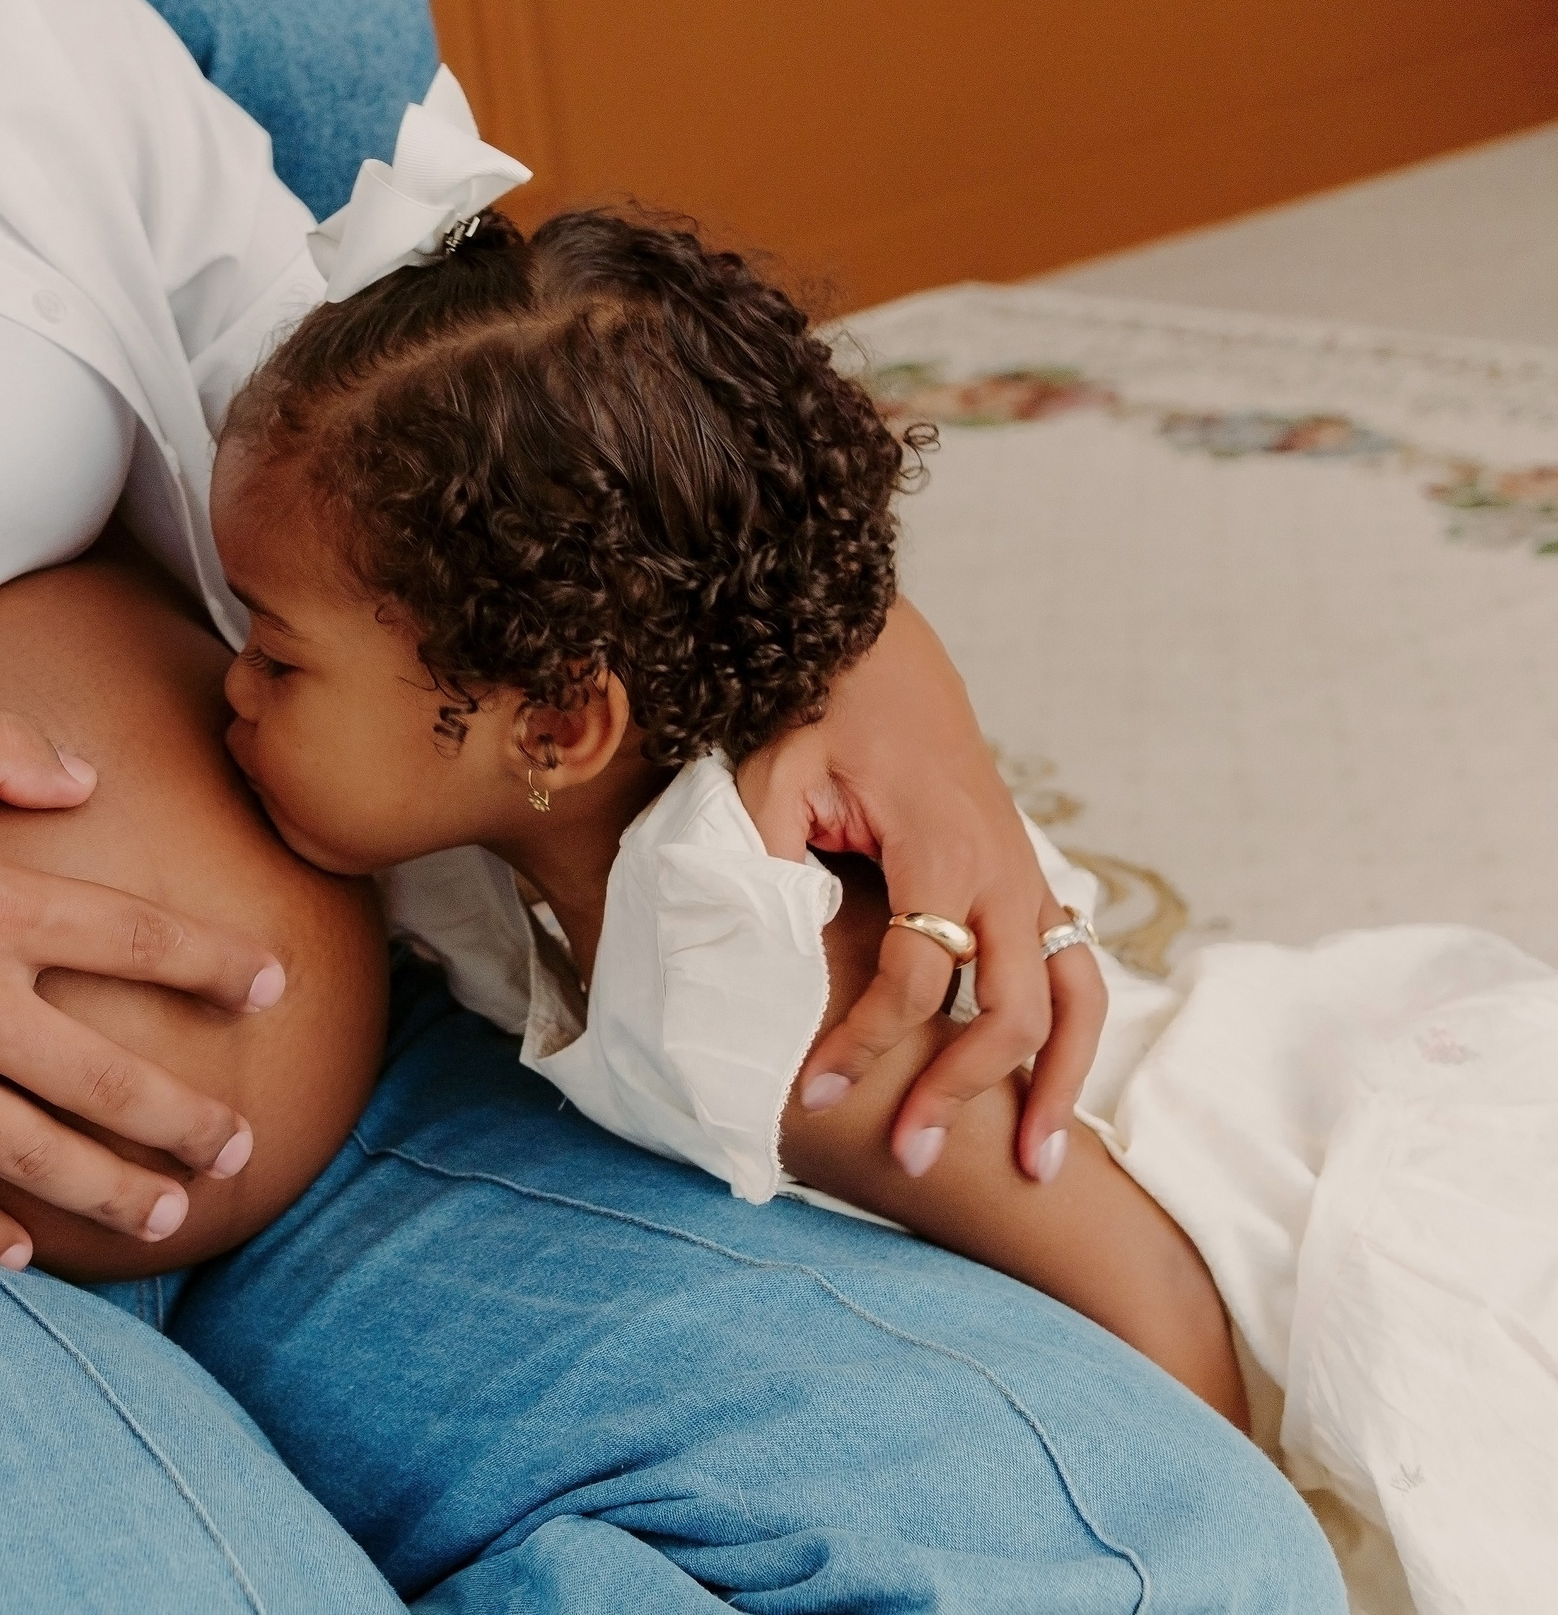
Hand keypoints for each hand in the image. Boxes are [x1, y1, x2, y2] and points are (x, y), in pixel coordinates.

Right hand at [0, 702, 281, 1268]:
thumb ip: (1, 751)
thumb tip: (86, 777)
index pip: (133, 940)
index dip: (213, 964)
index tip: (269, 985)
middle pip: (102, 1080)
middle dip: (182, 1120)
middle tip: (237, 1147)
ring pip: (29, 1154)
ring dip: (109, 1189)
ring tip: (167, 1212)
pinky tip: (19, 1251)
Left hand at [736, 602, 1101, 1184]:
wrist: (882, 659)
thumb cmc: (820, 719)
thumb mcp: (772, 775)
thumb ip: (765, 856)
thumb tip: (755, 949)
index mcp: (939, 847)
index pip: (915, 975)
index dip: (865, 1041)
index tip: (814, 1093)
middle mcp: (1002, 871)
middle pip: (1009, 1007)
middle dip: (966, 1090)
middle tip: (913, 1159)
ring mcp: (1030, 881)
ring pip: (1074, 1001)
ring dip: (1058, 1086)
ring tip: (1036, 1170)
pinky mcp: (1034, 887)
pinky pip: (1077, 979)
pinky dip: (1072, 1045)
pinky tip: (1048, 1104)